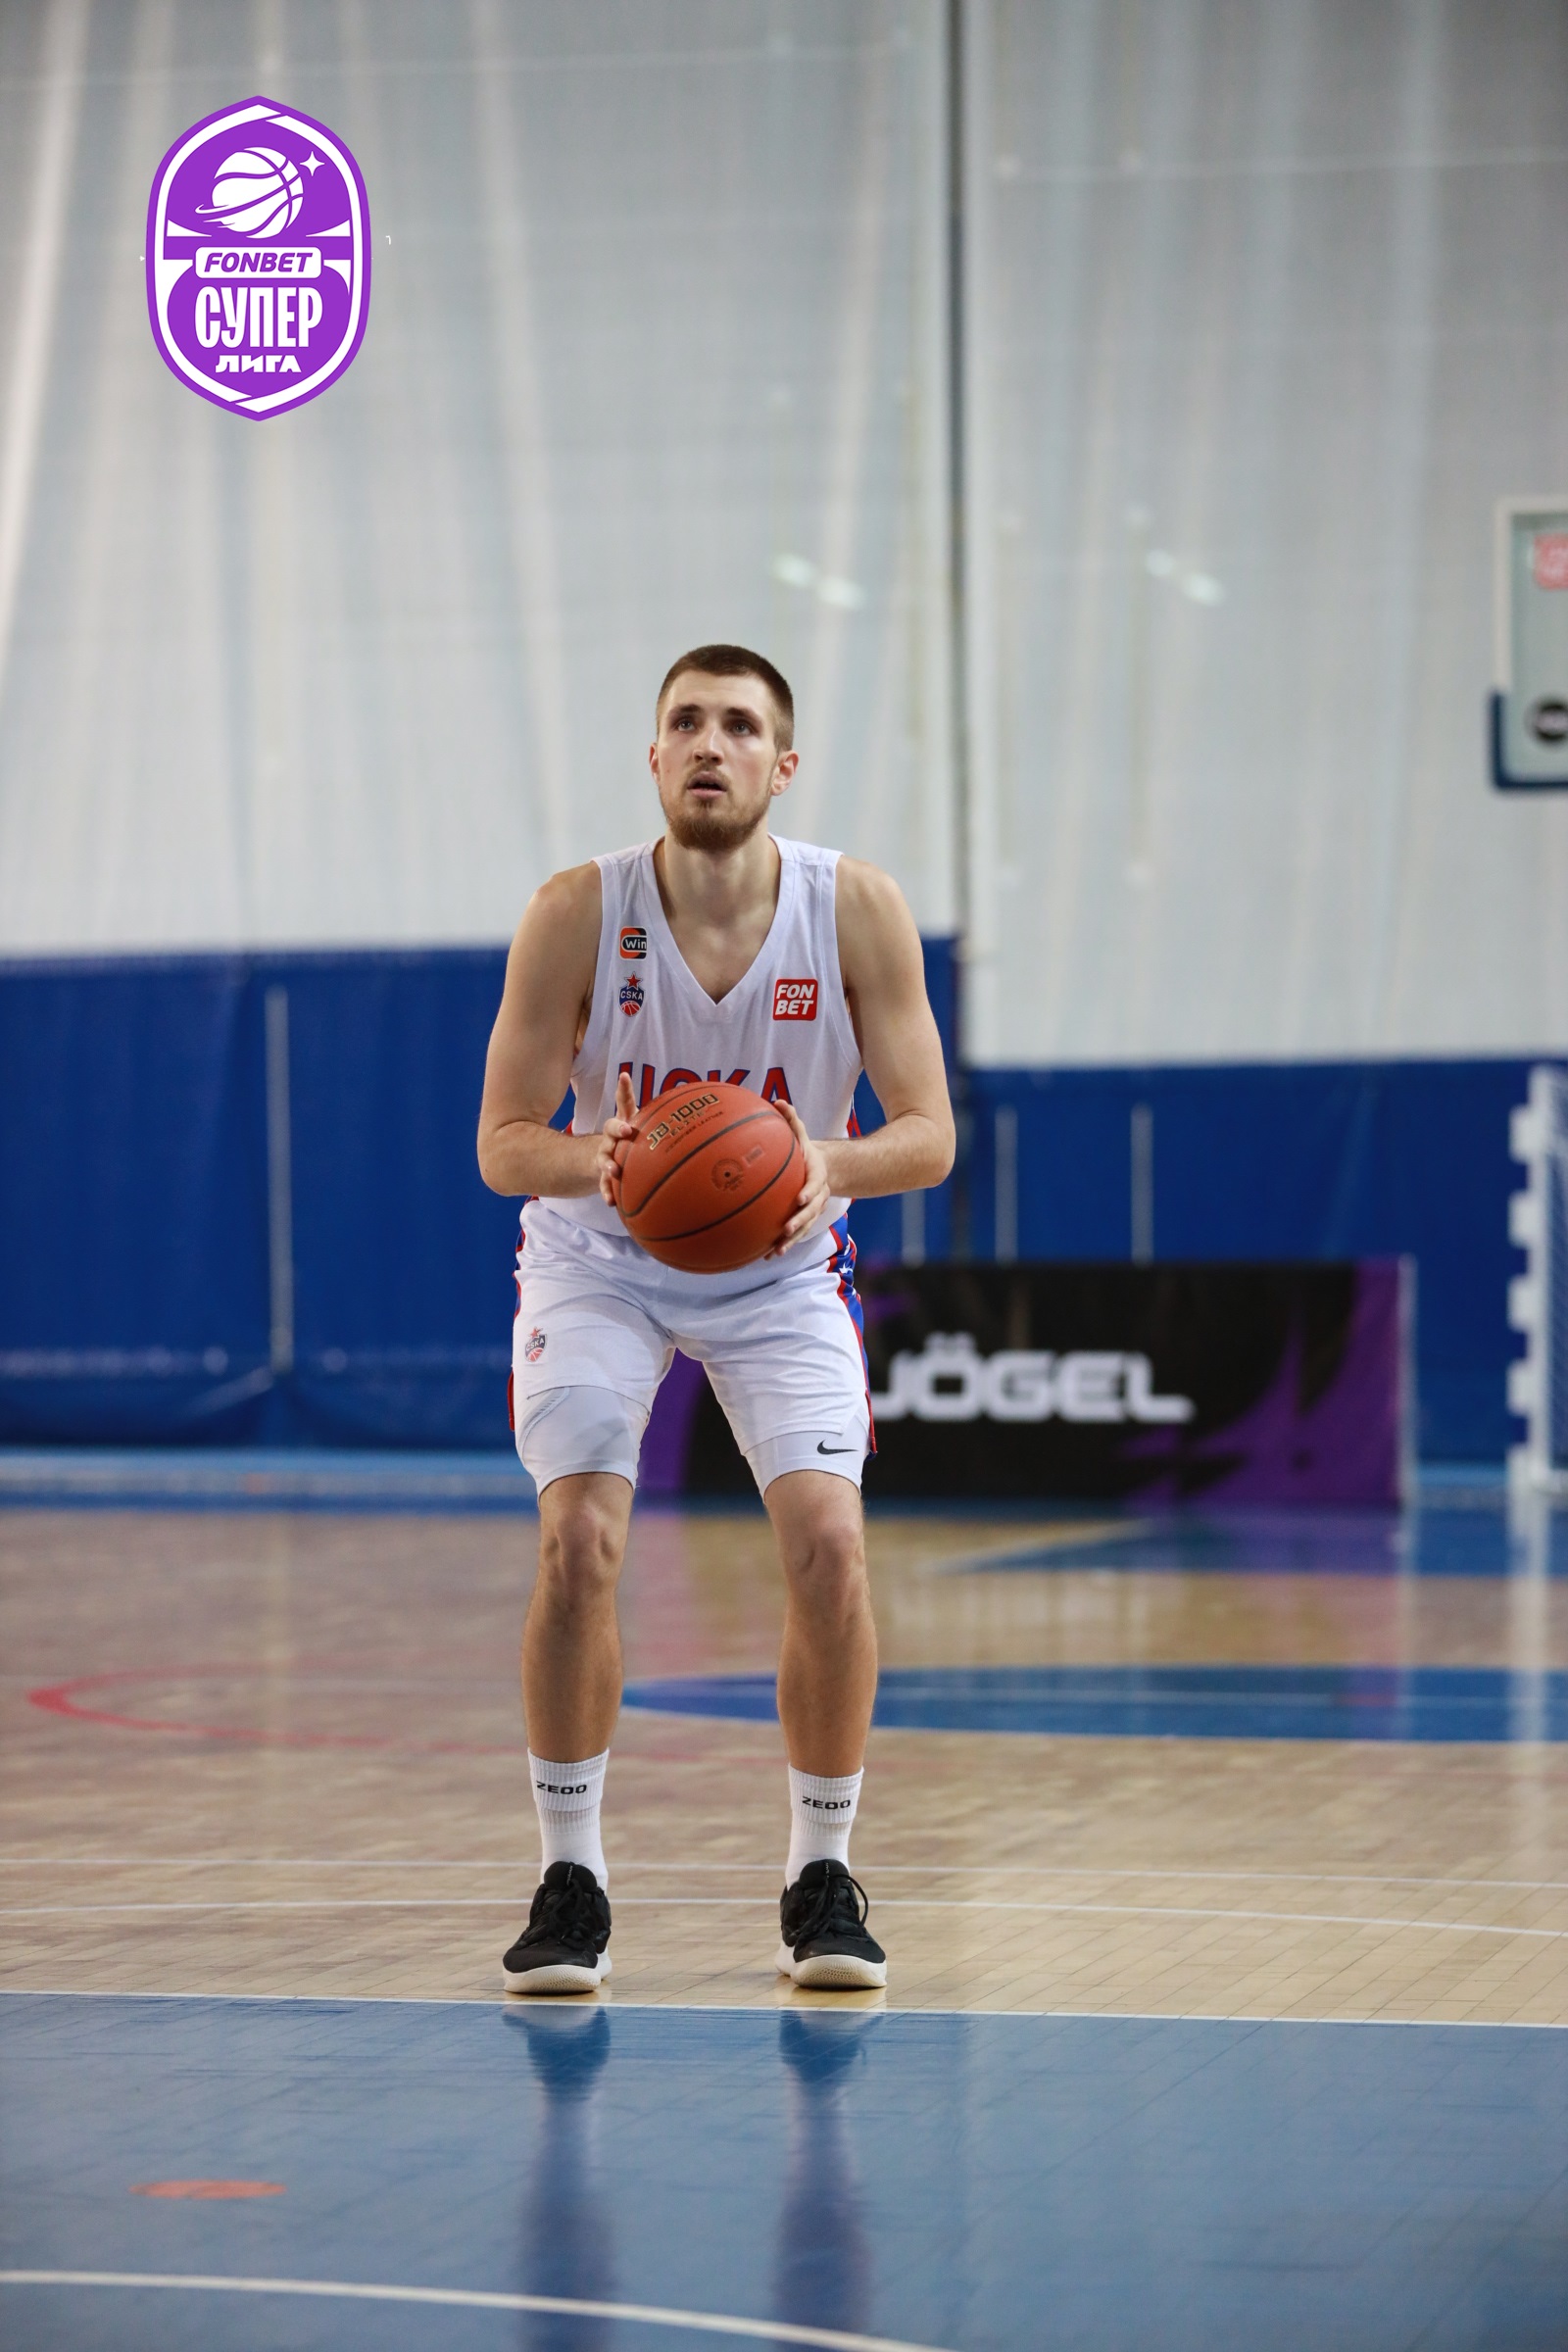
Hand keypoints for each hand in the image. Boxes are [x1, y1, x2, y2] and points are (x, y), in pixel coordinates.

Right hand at [596, 1070, 639, 1207]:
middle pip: (609, 1135)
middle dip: (616, 1133)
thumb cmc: (624, 1134)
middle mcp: (609, 1140)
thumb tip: (624, 1073)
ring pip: (605, 1160)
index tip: (626, 1104)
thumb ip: (626, 1098)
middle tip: (626, 1132)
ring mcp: (604, 1157)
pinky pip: (605, 1184)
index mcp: (618, 1125)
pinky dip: (608, 1192)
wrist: (600, 1157)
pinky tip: (611, 1202)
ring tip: (615, 1171)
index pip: (618, 1113)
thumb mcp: (628, 1117)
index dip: (622, 1105)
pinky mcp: (603, 1176)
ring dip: (609, 1165)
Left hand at [766, 1100, 829, 1254]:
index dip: (808, 1193)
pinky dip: (783, 1245)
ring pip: (804, 1227)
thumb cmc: (804, 1150)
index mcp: (816, 1174)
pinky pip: (795, 1234)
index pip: (815, 1184)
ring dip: (791, 1240)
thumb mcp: (801, 1134)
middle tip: (786, 1229)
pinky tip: (766, 1255)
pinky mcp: (804, 1220)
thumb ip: (791, 1120)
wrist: (823, 1168)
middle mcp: (818, 1195)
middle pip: (811, 1211)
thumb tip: (778, 1101)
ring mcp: (812, 1209)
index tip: (799, 1199)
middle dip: (799, 1222)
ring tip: (776, 1251)